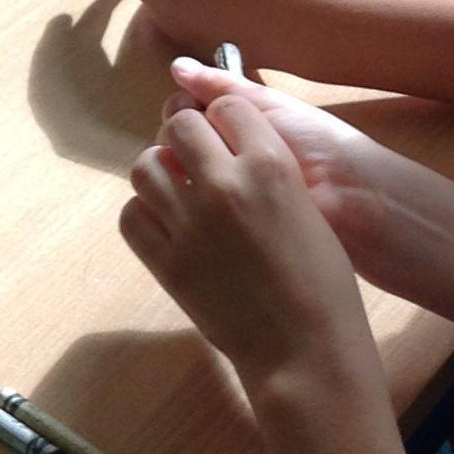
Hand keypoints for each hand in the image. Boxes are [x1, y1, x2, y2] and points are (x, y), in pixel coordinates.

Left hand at [121, 83, 385, 406]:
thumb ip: (269, 171)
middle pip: (179, 126)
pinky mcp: (166, 262)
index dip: (223, 117)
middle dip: (184, 134)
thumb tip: (231, 148)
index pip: (227, 107)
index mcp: (270, 165)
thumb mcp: (308, 207)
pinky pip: (132, 215)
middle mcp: (224, 185)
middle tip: (193, 155)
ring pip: (146, 166)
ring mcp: (189, 224)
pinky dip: (144, 212)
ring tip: (177, 187)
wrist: (304, 347)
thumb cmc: (321, 281)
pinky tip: (166, 222)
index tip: (224, 131)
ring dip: (159, 168)